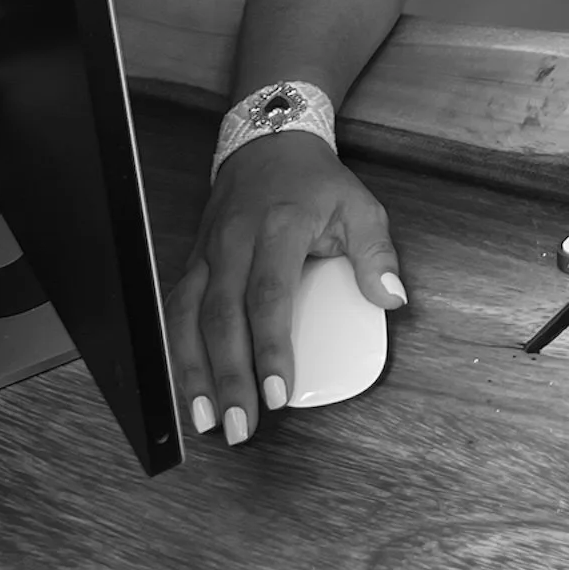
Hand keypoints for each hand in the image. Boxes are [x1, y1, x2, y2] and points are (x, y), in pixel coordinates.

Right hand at [164, 134, 405, 445]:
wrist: (268, 142)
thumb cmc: (316, 183)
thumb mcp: (359, 206)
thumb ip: (377, 253)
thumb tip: (392, 298)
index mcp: (279, 228)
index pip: (269, 296)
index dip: (270, 348)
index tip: (277, 395)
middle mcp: (235, 243)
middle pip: (223, 318)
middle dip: (229, 377)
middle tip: (241, 427)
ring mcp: (208, 253)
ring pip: (187, 317)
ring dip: (192, 373)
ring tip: (204, 421)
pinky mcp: (193, 262)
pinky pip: (176, 309)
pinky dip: (176, 351)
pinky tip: (185, 387)